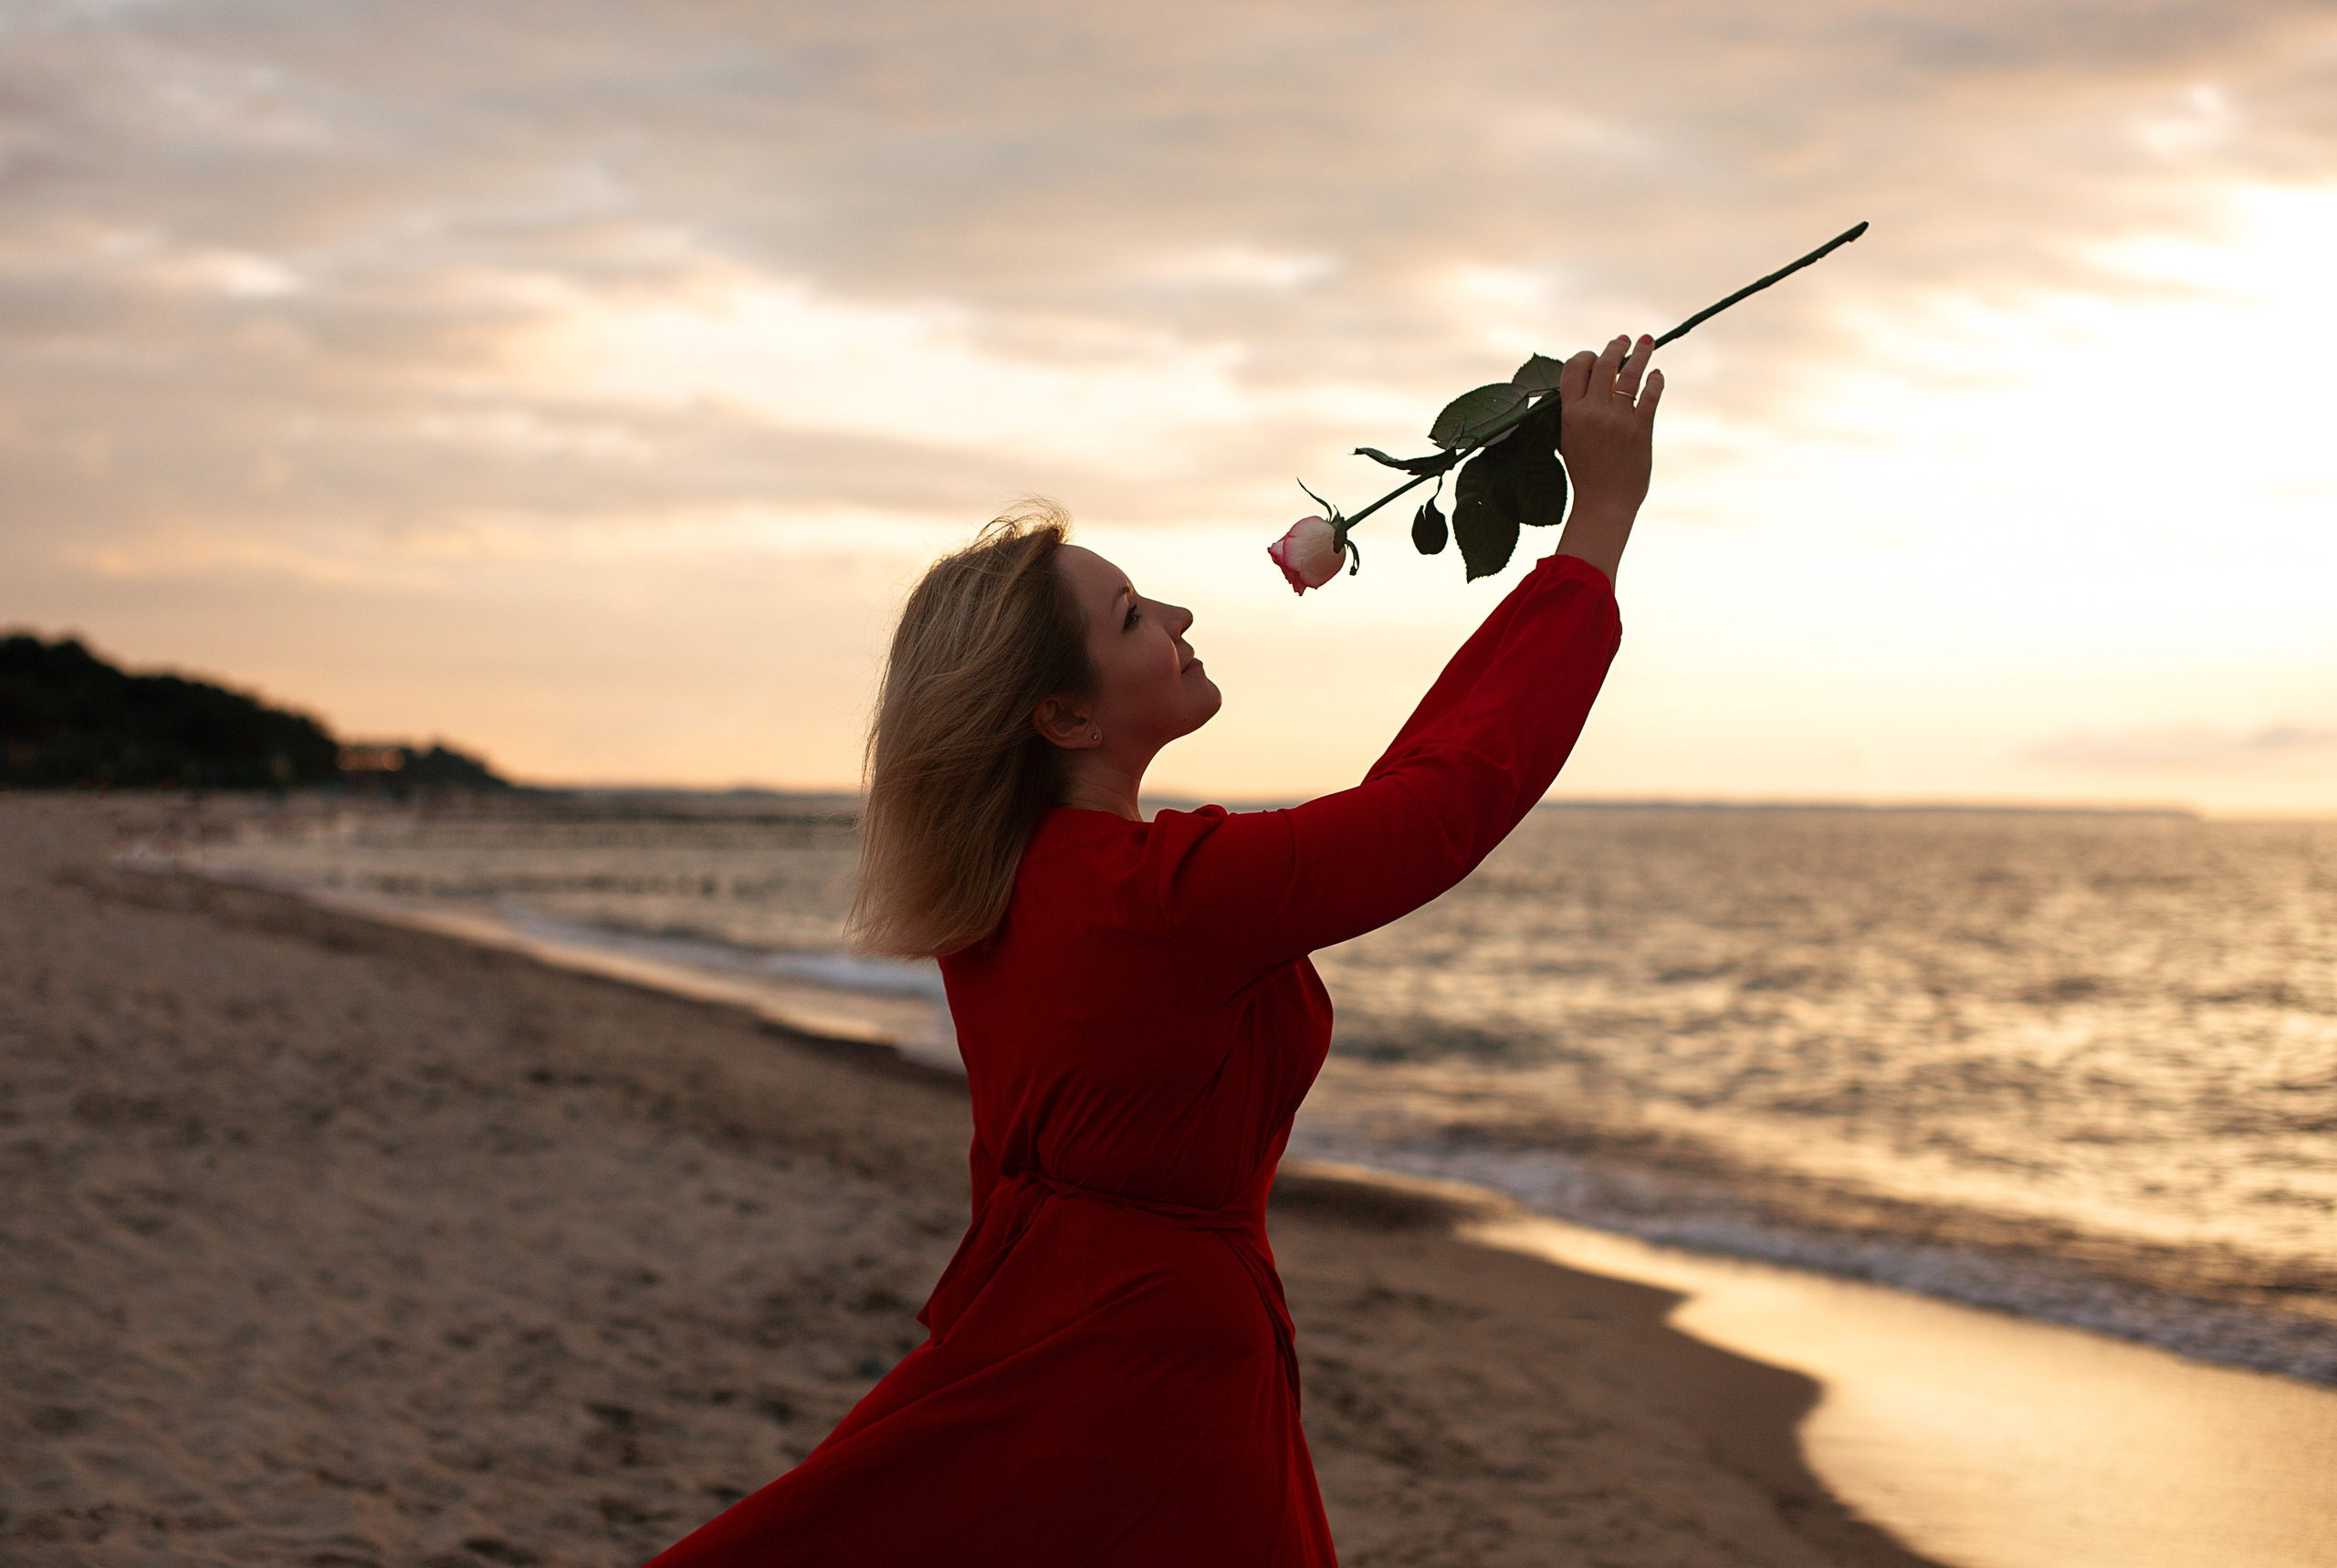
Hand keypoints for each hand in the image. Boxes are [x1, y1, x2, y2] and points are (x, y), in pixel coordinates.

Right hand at [1553, 333, 1660, 582]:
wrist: (1604, 503)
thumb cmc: (1585, 473)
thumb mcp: (1568, 440)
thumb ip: (1574, 413)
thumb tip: (1587, 386)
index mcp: (1570, 414)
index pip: (1574, 369)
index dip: (1585, 356)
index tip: (1595, 355)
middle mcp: (1593, 413)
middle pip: (1604, 365)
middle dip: (1615, 347)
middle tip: (1624, 340)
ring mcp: (1618, 420)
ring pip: (1631, 374)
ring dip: (1640, 354)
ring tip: (1647, 341)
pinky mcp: (1641, 429)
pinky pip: (1650, 395)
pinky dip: (1656, 380)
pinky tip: (1657, 375)